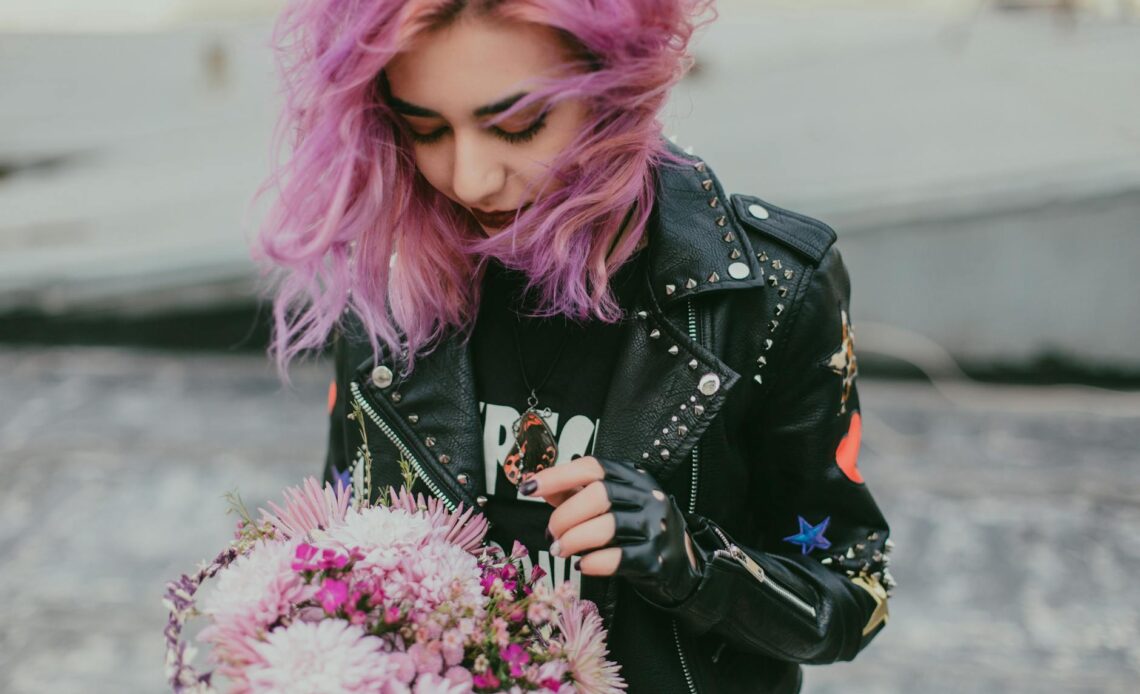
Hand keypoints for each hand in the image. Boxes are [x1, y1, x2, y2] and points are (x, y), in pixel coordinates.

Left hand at [524, 456, 701, 604]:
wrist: (680, 563)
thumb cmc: (637, 528)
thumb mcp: (612, 503)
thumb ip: (575, 492)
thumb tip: (537, 484)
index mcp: (633, 477)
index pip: (593, 467)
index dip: (558, 475)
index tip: (529, 487)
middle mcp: (647, 497)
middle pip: (598, 495)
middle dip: (565, 516)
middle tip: (551, 533)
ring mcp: (656, 527)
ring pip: (606, 526)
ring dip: (573, 539)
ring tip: (560, 549)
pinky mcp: (655, 558)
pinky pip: (617, 558)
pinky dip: (592, 562)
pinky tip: (582, 564)